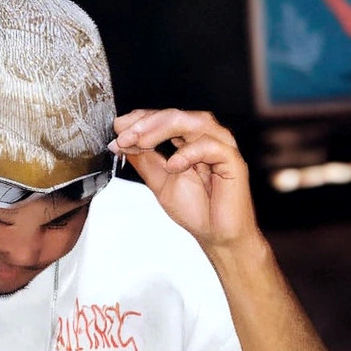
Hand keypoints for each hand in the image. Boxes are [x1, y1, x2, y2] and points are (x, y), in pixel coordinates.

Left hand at [110, 109, 258, 250]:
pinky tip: (173, 165)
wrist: (217, 235)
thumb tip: (121, 143)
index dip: (139, 120)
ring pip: (192, 122)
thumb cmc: (196, 209)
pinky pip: (210, 146)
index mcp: (188, 140)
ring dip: (162, 130)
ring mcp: (220, 146)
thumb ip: (143, 160)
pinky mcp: (232, 160)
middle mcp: (204, 138)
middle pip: (175, 115)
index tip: (118, 129)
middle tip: (124, 136)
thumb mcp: (159, 181)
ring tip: (141, 143)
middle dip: (146, 124)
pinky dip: (188, 152)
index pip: (163, 118)